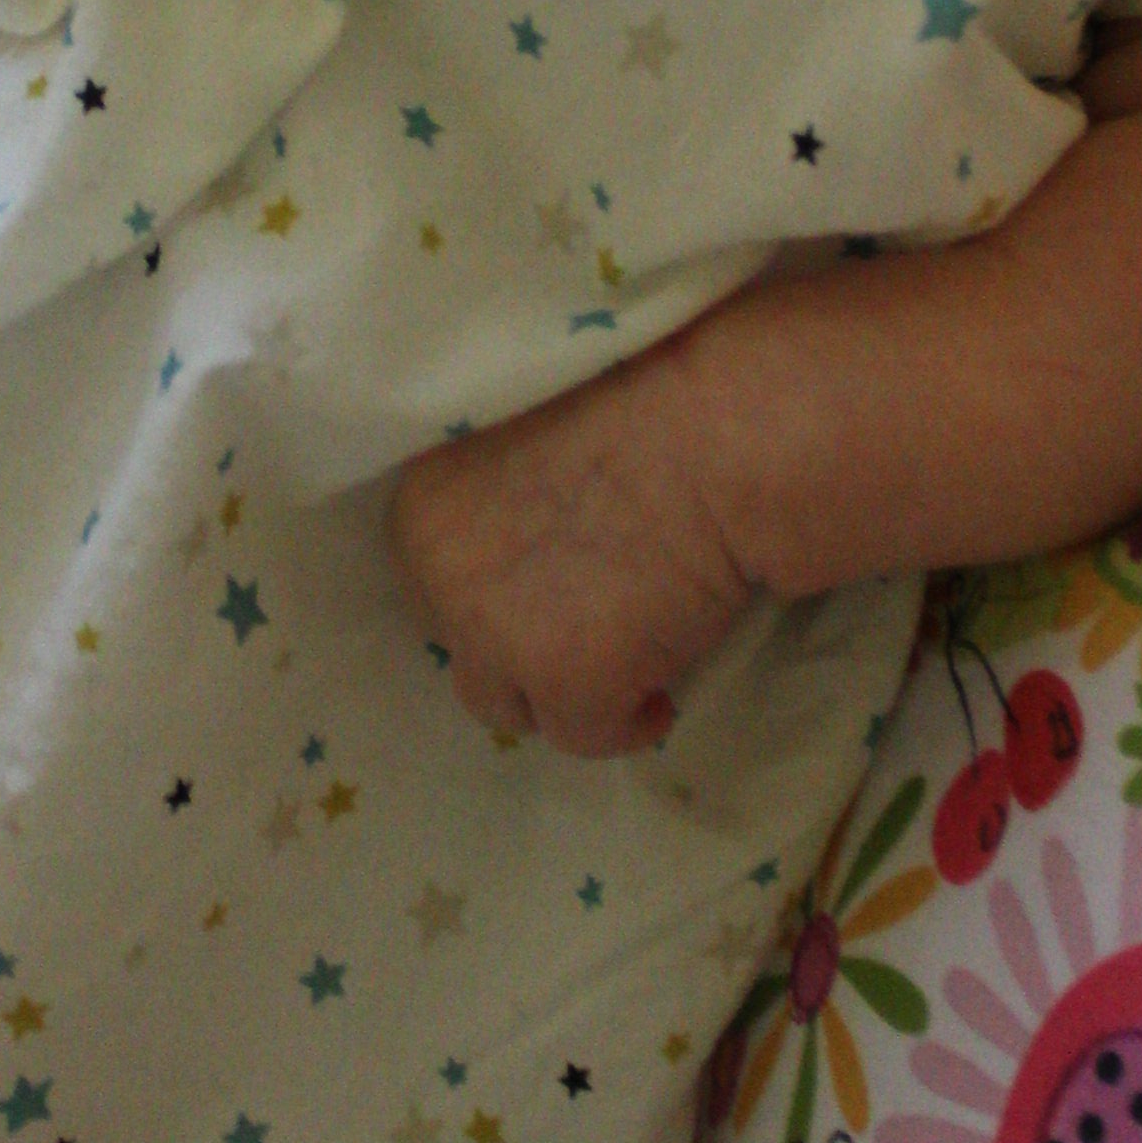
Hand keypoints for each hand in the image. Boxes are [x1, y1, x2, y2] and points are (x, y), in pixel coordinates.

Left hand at [387, 335, 759, 754]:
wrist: (718, 437)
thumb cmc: (646, 406)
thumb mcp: (527, 435)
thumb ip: (495, 500)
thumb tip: (519, 559)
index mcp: (423, 503)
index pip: (432, 581)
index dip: (492, 591)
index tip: (547, 588)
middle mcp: (437, 571)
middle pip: (463, 645)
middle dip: (517, 645)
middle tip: (587, 628)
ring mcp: (495, 633)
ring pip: (508, 702)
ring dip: (557, 692)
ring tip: (622, 669)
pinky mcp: (565, 681)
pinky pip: (584, 736)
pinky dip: (623, 724)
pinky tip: (660, 700)